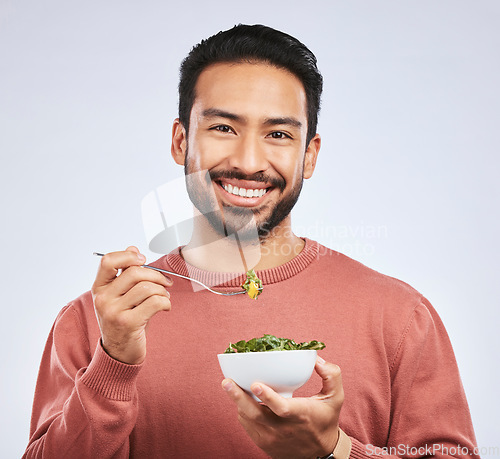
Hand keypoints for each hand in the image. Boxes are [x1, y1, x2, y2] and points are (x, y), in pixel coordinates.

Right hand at [91, 246, 172, 364]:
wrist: (120, 354)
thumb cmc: (124, 320)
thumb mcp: (121, 296)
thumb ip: (125, 273)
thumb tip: (133, 248)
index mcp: (99, 288)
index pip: (108, 261)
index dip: (128, 256)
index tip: (143, 260)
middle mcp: (102, 299)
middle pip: (134, 272)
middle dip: (156, 275)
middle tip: (166, 283)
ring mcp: (113, 311)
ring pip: (147, 287)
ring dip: (162, 291)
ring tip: (164, 297)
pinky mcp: (128, 323)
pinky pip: (155, 302)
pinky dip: (166, 302)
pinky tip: (165, 307)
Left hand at [222, 357, 342, 458]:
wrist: (321, 453)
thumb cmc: (326, 420)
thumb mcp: (336, 397)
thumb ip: (332, 375)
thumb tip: (317, 359)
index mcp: (300, 415)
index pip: (281, 408)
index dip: (267, 396)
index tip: (255, 383)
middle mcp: (283, 429)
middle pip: (256, 414)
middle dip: (238, 397)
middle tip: (226, 381)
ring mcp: (271, 438)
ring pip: (248, 419)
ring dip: (238, 402)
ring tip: (230, 385)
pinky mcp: (264, 444)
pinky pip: (248, 426)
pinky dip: (242, 412)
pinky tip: (241, 399)